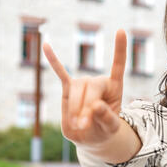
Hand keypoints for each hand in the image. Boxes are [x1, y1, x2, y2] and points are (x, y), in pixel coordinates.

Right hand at [42, 29, 126, 146]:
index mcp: (114, 86)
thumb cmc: (104, 129)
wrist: (90, 136)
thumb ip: (106, 117)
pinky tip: (45, 45)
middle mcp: (99, 81)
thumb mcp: (111, 128)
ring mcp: (83, 83)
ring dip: (74, 109)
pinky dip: (53, 61)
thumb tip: (96, 105)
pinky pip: (61, 73)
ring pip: (74, 90)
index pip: (118, 65)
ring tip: (78, 126)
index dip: (120, 49)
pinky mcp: (69, 88)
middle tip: (84, 126)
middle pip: (89, 88)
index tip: (120, 31)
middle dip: (85, 108)